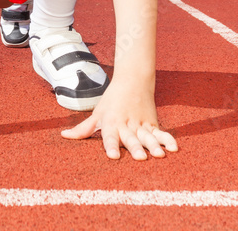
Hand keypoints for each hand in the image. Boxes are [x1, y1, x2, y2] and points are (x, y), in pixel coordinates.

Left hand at [61, 79, 177, 160]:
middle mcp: (126, 124)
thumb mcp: (97, 113)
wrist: (132, 79)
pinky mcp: (152, 123)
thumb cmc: (111, 100)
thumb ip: (83, 128)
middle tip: (140, 158)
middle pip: (131, 138)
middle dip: (135, 148)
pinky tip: (174, 148)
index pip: (110, 136)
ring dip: (153, 145)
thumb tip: (64, 136)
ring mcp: (141, 123)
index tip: (113, 156)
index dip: (112, 145)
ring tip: (158, 155)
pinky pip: (160, 133)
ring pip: (147, 136)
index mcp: (111, 122)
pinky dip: (168, 140)